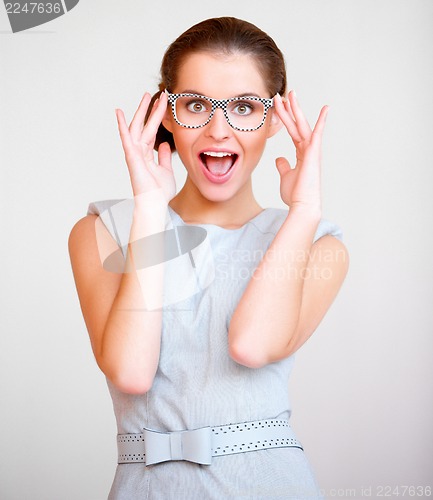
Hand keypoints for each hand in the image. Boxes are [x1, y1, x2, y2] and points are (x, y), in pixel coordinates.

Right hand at [115, 91, 175, 200]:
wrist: (155, 204)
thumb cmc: (159, 192)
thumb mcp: (166, 170)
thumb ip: (164, 157)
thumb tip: (165, 145)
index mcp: (147, 154)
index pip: (152, 131)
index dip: (157, 117)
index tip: (164, 103)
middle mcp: (139, 152)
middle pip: (144, 125)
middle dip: (150, 109)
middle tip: (155, 94)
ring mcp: (134, 154)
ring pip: (137, 128)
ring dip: (141, 112)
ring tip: (146, 96)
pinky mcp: (131, 158)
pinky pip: (126, 139)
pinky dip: (122, 126)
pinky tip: (120, 113)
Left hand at [273, 91, 327, 212]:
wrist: (302, 204)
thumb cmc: (296, 193)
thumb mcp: (286, 176)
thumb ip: (283, 165)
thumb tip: (279, 159)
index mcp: (302, 153)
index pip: (292, 131)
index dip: (285, 118)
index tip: (279, 106)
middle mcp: (308, 149)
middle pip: (297, 124)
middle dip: (290, 108)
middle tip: (284, 93)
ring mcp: (312, 150)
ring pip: (303, 125)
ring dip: (296, 109)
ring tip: (291, 94)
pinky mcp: (314, 153)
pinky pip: (317, 134)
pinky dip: (322, 121)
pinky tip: (326, 108)